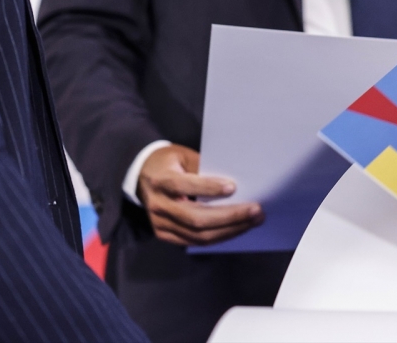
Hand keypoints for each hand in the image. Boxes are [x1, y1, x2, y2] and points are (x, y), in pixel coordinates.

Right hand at [136, 144, 262, 245]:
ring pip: (198, 235)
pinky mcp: (164, 235)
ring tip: (252, 222)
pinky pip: (194, 241)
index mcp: (162, 180)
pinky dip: (218, 237)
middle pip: (196, 218)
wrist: (140, 176)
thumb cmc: (168, 162)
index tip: (233, 187)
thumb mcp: (183, 155)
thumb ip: (203, 166)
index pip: (185, 186)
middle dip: (229, 216)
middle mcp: (159, 205)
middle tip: (256, 211)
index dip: (209, 188)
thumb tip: (232, 182)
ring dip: (229, 230)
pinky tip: (236, 229)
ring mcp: (160, 224)